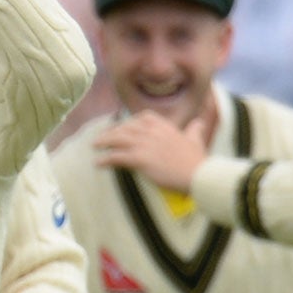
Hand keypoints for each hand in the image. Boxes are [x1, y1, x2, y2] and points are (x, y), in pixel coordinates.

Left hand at [93, 112, 208, 193]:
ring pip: (118, 139)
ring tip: (94, 146)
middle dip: (112, 132)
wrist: (198, 174)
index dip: (129, 122)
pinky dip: (105, 159)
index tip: (122, 127)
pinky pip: (117, 157)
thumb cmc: (197, 160)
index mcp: (164, 126)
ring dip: (104, 142)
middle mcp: (152, 132)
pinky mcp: (140, 159)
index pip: (141, 118)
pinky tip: (98, 163)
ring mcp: (145, 144)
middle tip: (102, 138)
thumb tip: (198, 122)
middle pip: (126, 128)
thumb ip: (194, 129)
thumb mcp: (196, 139)